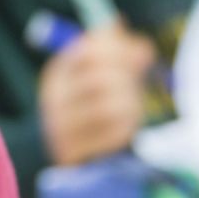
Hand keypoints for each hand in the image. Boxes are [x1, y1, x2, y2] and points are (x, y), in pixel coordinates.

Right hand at [38, 21, 155, 166]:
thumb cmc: (86, 102)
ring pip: (113, 106)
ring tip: (131, 102)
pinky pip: (117, 132)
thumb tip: (143, 47)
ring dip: (131, 102)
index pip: (90, 51)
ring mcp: (64, 126)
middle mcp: (55, 98)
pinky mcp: (79, 151)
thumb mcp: (93, 72)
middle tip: (136, 79)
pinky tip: (126, 122)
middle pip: (102, 79)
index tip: (139, 51)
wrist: (65, 148)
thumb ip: (116, 54)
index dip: (120, 49)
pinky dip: (129, 125)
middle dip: (128, 78)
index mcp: (57, 72)